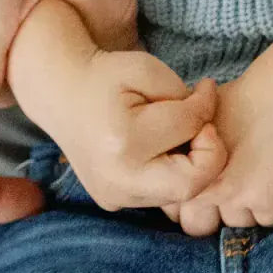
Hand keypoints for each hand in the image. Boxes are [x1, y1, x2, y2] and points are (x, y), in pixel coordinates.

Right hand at [51, 63, 226, 212]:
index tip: (205, 88)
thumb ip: (185, 99)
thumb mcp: (148, 70)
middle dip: (210, 154)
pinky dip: (173, 173)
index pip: (191, 130)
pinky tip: (163, 148)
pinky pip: (162, 195)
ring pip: (179, 194)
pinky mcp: (114, 202)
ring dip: (192, 165)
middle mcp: (117, 180)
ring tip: (179, 133)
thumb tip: (210, 125)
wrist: (62, 94)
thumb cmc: (107, 77)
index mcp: (125, 142)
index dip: (207, 106)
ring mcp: (113, 197)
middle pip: (192, 184)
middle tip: (201, 126)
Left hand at [175, 68, 272, 234]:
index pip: (174, 208)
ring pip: (238, 225)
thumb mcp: (204, 116)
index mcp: (185, 168)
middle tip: (231, 192)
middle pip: (200, 226)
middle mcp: (205, 189)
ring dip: (248, 210)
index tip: (207, 185)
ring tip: (261, 184)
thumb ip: (190, 144)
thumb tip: (183, 154)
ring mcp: (237, 200)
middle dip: (213, 214)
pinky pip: (270, 223)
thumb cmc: (249, 96)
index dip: (190, 197)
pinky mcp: (270, 204)